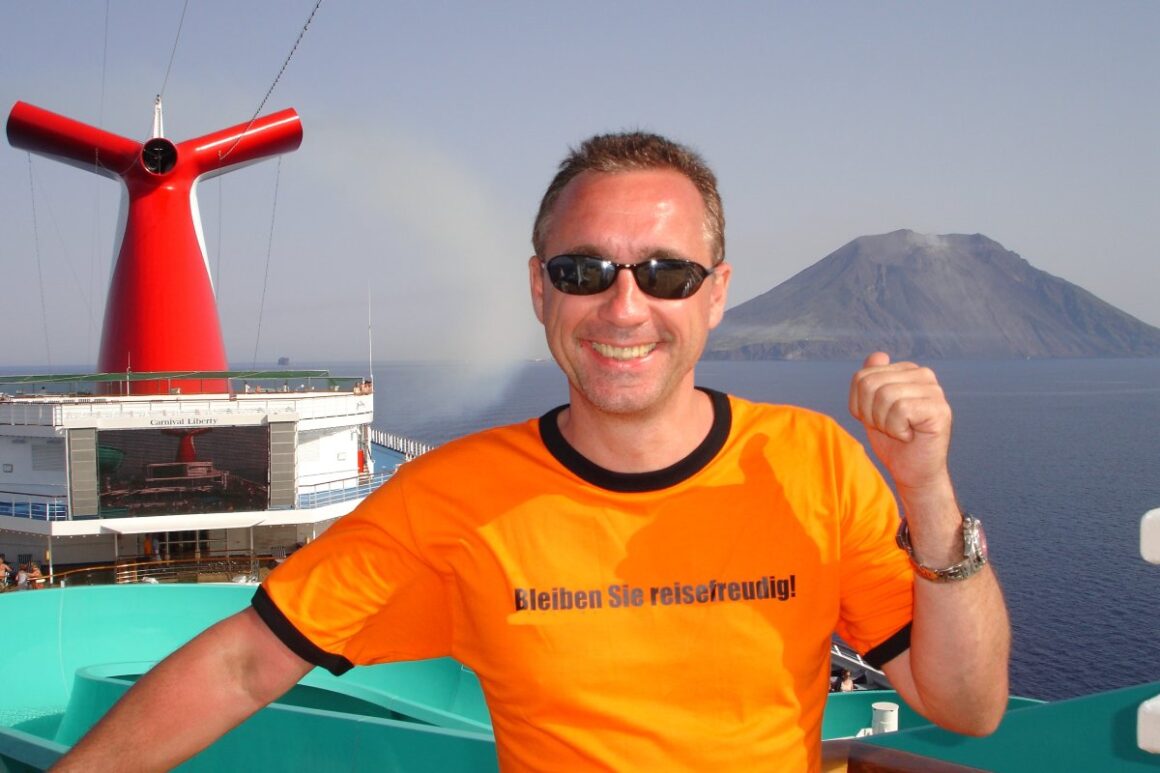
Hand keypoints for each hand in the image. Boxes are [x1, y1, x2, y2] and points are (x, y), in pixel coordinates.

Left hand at [848, 352, 951, 495]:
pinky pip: (900, 409)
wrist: (913, 472)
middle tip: (889, 428)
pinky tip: (910, 436)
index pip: (861, 377)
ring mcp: (934, 390)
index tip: (876, 419)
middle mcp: (923, 374)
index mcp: (906, 370)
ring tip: (899, 431)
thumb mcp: (872, 408)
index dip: (859, 406)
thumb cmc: (893, 441)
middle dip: (870, 414)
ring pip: (884, 396)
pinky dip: (897, 429)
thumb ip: (871, 381)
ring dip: (884, 423)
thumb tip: (878, 355)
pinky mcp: (939, 408)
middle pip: (870, 384)